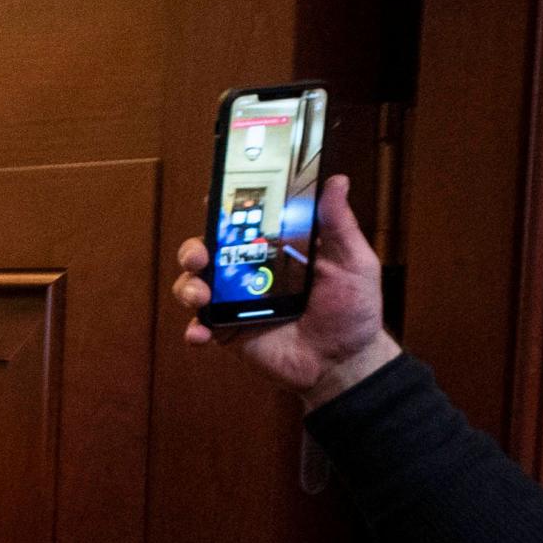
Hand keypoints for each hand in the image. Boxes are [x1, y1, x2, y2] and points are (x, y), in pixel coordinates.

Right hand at [173, 172, 398, 406]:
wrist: (345, 361)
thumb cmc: (353, 309)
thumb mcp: (353, 261)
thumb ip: (339, 224)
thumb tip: (337, 180)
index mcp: (275, 249)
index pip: (242, 223)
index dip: (224, 210)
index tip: (214, 201)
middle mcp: (249, 272)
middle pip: (207, 251)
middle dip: (193, 250)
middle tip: (200, 256)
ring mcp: (235, 303)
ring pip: (195, 285)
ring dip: (188, 287)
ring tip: (201, 297)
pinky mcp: (228, 332)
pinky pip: (200, 327)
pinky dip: (194, 329)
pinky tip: (200, 334)